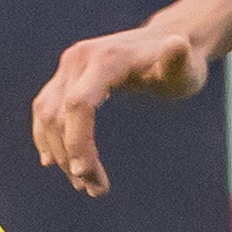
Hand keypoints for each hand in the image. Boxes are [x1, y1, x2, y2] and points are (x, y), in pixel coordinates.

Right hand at [32, 19, 212, 197]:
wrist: (169, 41)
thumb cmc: (182, 62)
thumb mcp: (186, 67)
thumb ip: (178, 60)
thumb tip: (176, 44)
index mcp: (106, 59)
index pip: (78, 104)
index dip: (77, 140)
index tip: (85, 174)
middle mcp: (80, 59)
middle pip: (59, 114)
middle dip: (71, 156)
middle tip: (96, 189)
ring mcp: (69, 66)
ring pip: (47, 114)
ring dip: (59, 152)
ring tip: (85, 184)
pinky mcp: (66, 76)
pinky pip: (46, 108)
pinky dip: (47, 136)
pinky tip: (54, 161)